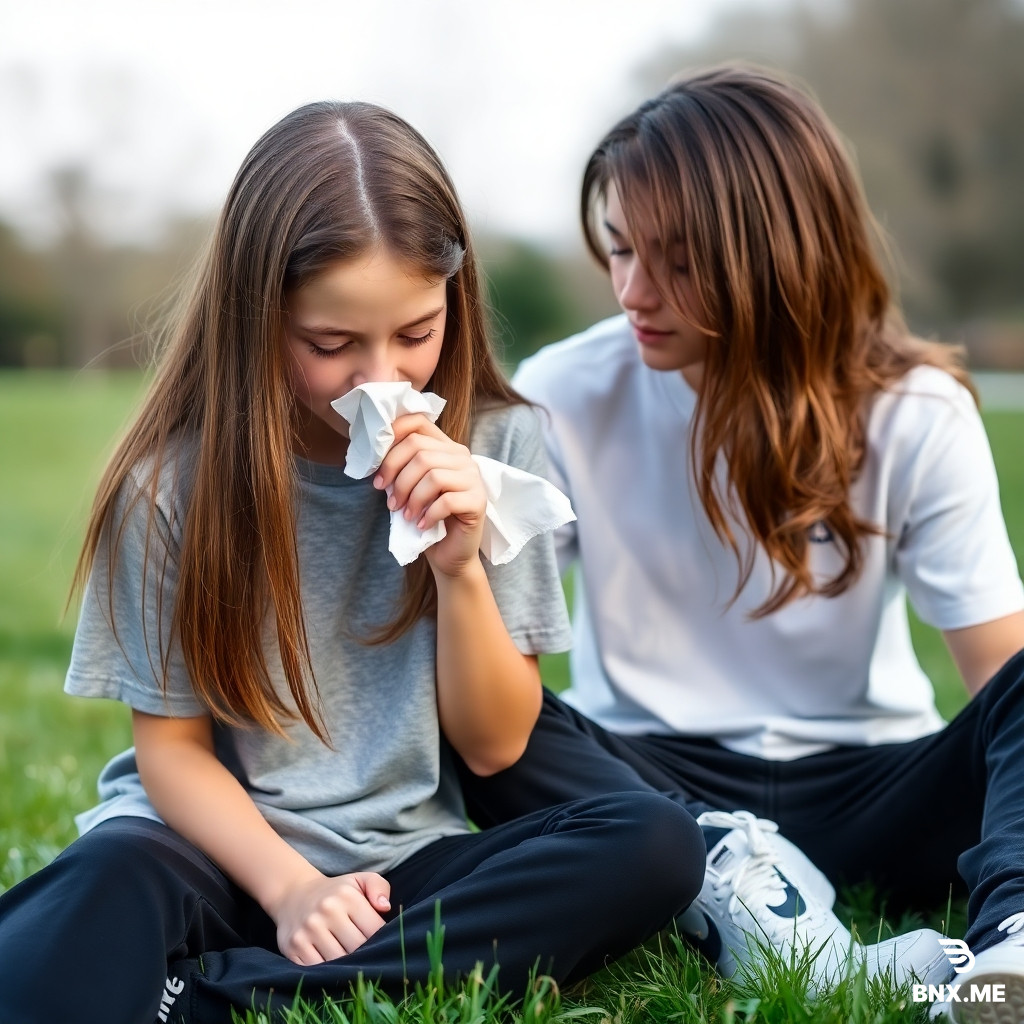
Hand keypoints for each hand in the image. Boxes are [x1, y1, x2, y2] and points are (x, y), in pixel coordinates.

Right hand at [270, 869, 391, 964]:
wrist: (294, 893)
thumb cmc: (335, 891)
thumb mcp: (359, 880)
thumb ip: (379, 887)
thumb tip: (385, 908)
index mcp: (347, 896)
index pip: (374, 929)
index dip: (380, 939)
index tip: (378, 941)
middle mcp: (326, 911)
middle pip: (356, 948)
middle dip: (363, 954)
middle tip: (364, 954)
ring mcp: (308, 930)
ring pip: (337, 962)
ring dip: (345, 966)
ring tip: (348, 960)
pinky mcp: (293, 946)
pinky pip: (316, 969)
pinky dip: (325, 972)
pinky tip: (330, 965)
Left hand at [374, 413, 486, 576]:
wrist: (450, 554)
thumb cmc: (426, 518)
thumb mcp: (410, 487)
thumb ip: (401, 467)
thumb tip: (373, 455)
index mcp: (446, 447)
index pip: (418, 423)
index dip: (393, 434)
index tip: (375, 464)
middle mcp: (462, 457)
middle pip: (420, 451)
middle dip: (396, 477)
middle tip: (389, 500)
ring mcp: (474, 478)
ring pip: (433, 475)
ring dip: (411, 498)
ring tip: (406, 514)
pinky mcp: (478, 501)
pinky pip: (446, 501)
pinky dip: (428, 515)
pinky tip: (421, 525)